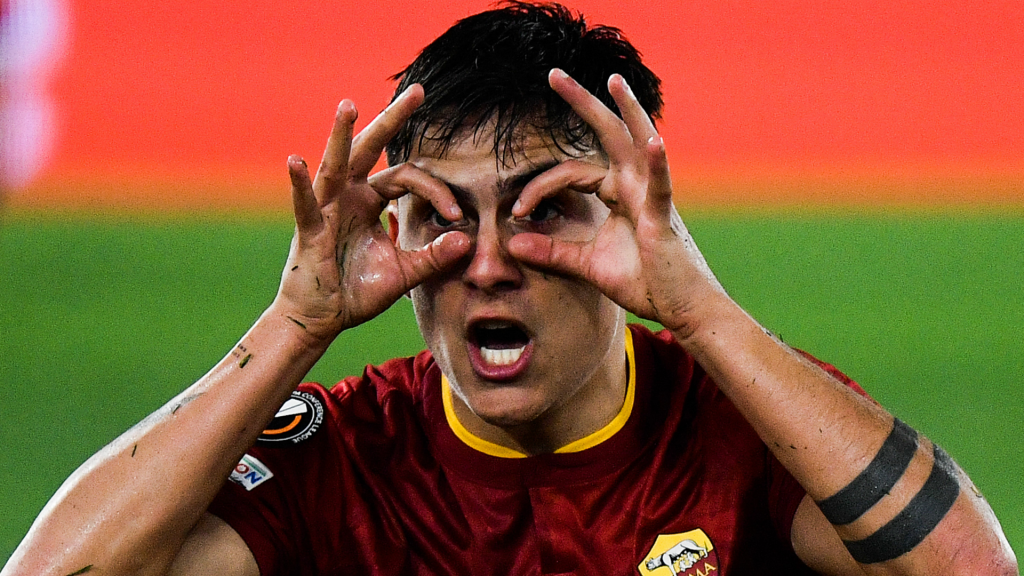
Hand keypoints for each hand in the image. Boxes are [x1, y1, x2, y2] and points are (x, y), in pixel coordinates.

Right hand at [273, 85, 470, 341]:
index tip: (457, 214)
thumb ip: (434, 256)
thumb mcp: (405, 273)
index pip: (407, 177)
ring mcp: (326, 208)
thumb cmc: (356, 292)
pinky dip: (300, 184)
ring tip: (349, 106)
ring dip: (342, 136)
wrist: (322, 319)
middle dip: (393, 119)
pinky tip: (296, 161)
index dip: (435, 191)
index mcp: (371, 200)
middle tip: (417, 91)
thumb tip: (468, 240)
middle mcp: (348, 195)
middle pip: (372, 149)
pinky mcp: (310, 230)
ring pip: (337, 165)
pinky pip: (306, 204)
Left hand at [507, 70, 723, 336]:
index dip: (540, 187)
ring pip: (636, 145)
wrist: (682, 310)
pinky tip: (653, 140)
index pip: (572, 172)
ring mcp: (652, 197)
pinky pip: (660, 185)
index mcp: (619, 193)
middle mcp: (636, 186)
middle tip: (553, 74)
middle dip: (582, 103)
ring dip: (626, 111)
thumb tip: (513, 242)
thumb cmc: (645, 284)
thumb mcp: (588, 267)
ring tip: (612, 81)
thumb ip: (553, 253)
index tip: (517, 212)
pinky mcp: (663, 217)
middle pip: (607, 135)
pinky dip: (657, 162)